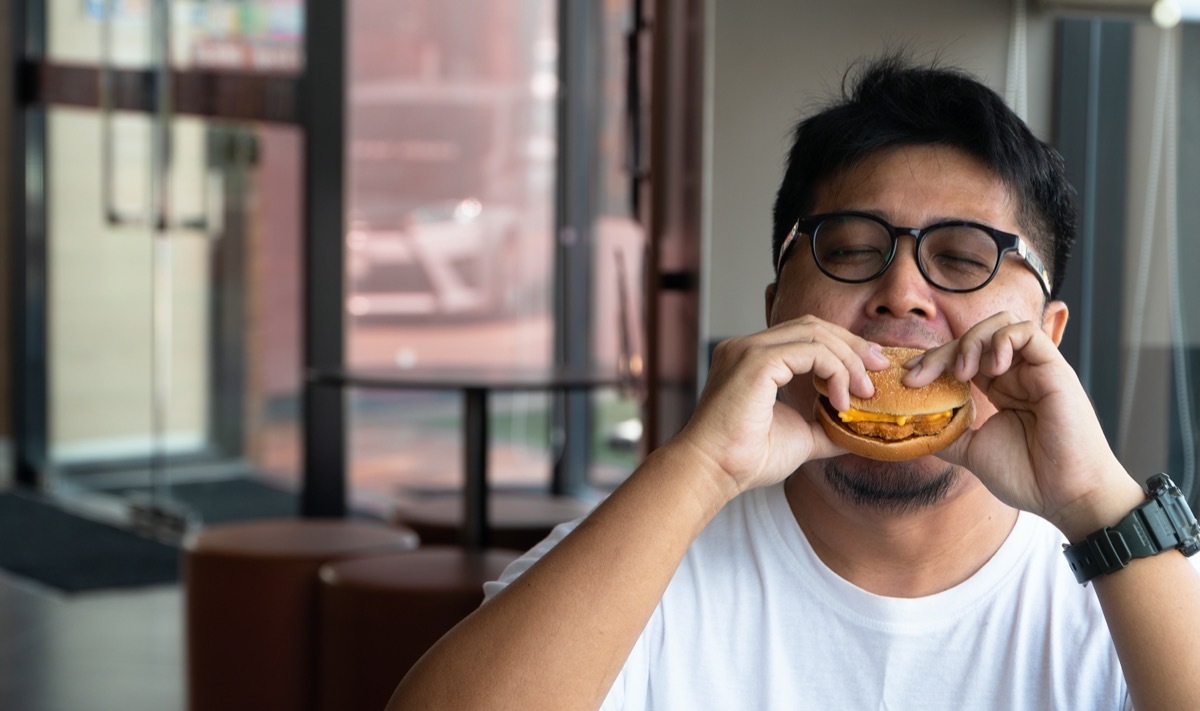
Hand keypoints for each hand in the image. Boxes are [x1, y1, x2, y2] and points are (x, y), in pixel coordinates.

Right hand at [672, 315, 890, 495]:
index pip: (804, 335)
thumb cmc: (745, 459)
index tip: (870, 371)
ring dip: (847, 360)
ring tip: (863, 392)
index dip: (842, 347)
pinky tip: (839, 400)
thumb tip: (859, 431)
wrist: (713, 472)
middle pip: (813, 326)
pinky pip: (810, 352)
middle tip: (879, 370)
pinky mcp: (756, 361)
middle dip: (852, 346)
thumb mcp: (800, 437)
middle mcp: (746, 346)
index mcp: (751, 358)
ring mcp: (748, 350)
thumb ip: (826, 427)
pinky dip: (834, 371)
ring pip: (815, 334)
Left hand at [903, 312, 1140, 538]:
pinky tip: (990, 368)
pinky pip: (1028, 332)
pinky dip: (1002, 340)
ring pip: (1000, 325)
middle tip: (919, 376)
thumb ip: (947, 433)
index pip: (961, 357)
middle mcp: (1016, 374)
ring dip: (972, 341)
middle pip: (975, 338)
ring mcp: (1035, 370)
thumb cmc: (1028, 476)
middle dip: (941, 352)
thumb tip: (914, 427)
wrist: (1066, 496)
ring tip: (962, 372)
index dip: (933, 362)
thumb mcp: (972, 452)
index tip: (908, 379)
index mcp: (999, 389)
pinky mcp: (1055, 369)